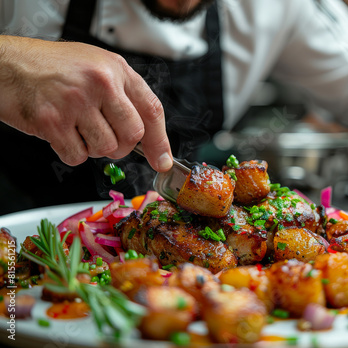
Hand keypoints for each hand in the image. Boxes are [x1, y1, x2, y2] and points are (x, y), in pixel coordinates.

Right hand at [0, 35, 172, 171]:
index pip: (151, 111)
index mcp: (116, 70)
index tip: (162, 161)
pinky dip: (71, 152)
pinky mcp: (53, 120)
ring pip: (106, 149)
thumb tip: (149, 141)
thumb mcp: (98, 69)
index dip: (160, 141)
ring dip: (93, 148)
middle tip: (104, 136)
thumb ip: (125, 98)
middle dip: (121, 146)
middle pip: (132, 136)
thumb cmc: (52, 68)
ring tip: (77, 127)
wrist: (7, 64)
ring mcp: (77, 101)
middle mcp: (100, 83)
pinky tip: (61, 132)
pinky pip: (77, 156)